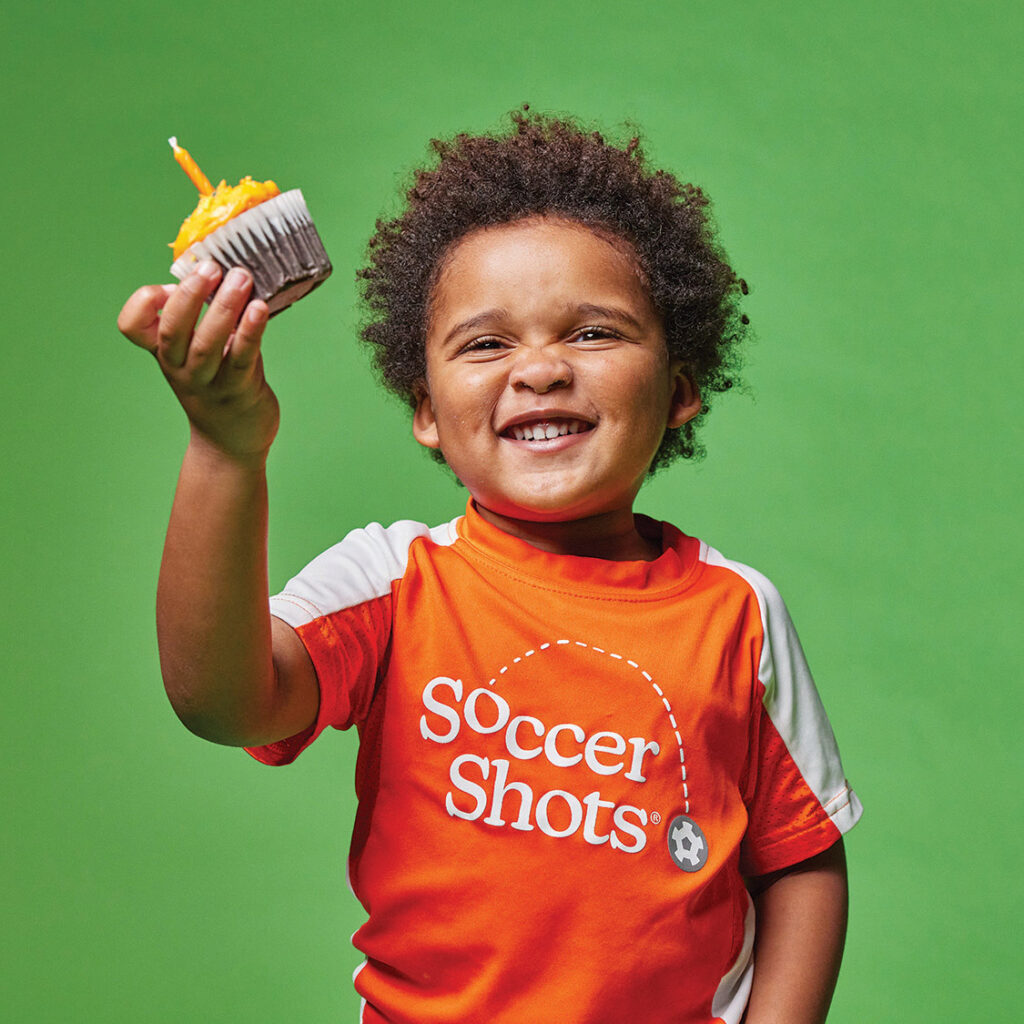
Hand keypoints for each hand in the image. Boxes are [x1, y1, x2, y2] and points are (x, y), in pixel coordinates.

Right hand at [118, 261, 279, 461]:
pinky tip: (260, 308)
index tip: (169, 285)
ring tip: (241, 278)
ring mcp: (207, 382)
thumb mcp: (201, 349)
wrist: (232, 441)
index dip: (144, 301)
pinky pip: (241, 357)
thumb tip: (225, 269)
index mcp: (164, 352)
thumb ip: (205, 317)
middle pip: (172, 330)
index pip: (132, 326)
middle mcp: (178, 368)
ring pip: (207, 344)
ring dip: (224, 308)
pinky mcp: (237, 391)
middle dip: (190, 295)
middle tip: (211, 267)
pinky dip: (250, 331)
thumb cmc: (220, 383)